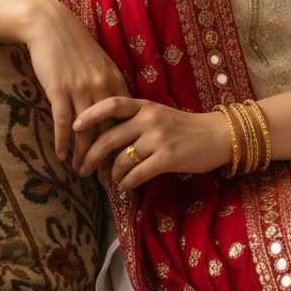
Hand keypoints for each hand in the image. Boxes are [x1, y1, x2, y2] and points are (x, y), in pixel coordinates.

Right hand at [22, 0, 130, 174]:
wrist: (51, 27)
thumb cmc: (76, 48)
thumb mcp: (100, 65)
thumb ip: (109, 87)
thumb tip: (117, 113)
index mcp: (115, 82)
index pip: (125, 121)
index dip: (125, 145)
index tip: (126, 164)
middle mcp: (101, 87)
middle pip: (108, 131)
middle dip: (108, 157)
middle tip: (108, 180)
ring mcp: (81, 89)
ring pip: (87, 131)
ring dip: (85, 155)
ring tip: (83, 173)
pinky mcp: (59, 90)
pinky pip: (64, 122)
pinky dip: (64, 141)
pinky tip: (63, 156)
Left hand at [73, 97, 231, 190]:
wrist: (216, 135)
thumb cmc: (183, 127)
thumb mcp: (158, 114)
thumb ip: (134, 119)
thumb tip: (103, 136)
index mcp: (145, 105)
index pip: (111, 104)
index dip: (89, 114)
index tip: (74, 126)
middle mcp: (149, 119)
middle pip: (109, 136)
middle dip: (90, 156)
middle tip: (82, 168)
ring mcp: (159, 138)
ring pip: (121, 159)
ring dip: (110, 174)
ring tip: (108, 180)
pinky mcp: (167, 157)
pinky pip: (137, 174)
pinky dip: (126, 183)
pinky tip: (124, 186)